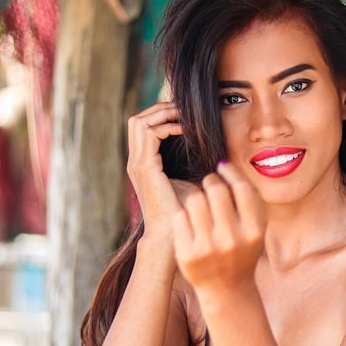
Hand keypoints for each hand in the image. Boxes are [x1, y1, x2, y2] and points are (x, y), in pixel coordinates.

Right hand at [126, 102, 188, 235]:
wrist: (171, 236)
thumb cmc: (183, 213)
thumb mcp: (188, 182)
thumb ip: (190, 164)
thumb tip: (209, 149)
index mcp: (143, 164)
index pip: (143, 126)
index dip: (161, 115)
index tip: (185, 115)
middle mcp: (136, 162)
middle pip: (137, 119)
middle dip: (160, 109)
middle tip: (183, 110)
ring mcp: (137, 164)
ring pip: (139, 122)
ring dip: (163, 114)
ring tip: (184, 116)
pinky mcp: (145, 168)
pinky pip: (150, 134)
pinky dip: (167, 126)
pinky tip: (185, 131)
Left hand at [172, 162, 266, 292]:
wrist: (227, 290)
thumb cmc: (242, 250)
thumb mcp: (256, 228)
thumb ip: (249, 198)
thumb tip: (224, 165)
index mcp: (254, 231)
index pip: (241, 188)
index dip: (230, 172)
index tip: (222, 168)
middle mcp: (232, 240)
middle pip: (215, 190)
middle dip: (210, 182)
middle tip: (209, 185)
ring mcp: (207, 248)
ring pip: (194, 200)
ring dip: (197, 197)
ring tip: (201, 205)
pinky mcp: (187, 255)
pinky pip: (179, 217)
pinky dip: (184, 215)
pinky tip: (191, 222)